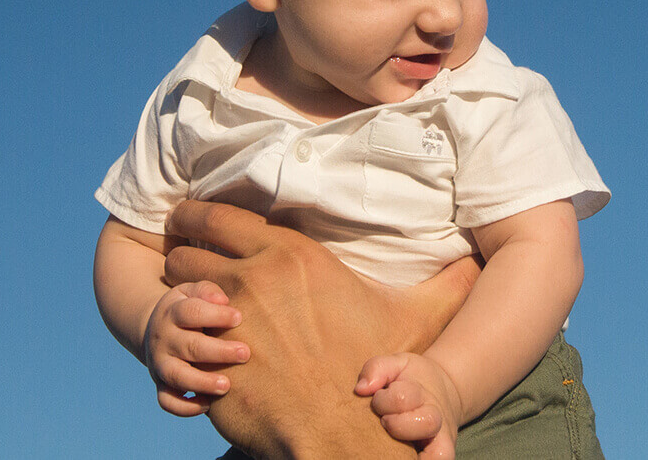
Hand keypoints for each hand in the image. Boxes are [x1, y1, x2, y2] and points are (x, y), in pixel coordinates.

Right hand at [142, 280, 250, 416]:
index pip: (191, 312)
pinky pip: (168, 401)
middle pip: (188, 346)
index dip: (215, 315)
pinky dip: (185, 407)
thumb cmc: (187, 308)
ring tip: (227, 385)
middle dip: (218, 352)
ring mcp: (160, 364)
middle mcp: (164, 340)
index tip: (239, 317)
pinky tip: (209, 405)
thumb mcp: (192, 291)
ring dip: (202, 383)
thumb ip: (207, 291)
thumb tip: (223, 301)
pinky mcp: (160, 385)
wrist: (155, 331)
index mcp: (172, 313)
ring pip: (177, 377)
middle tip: (245, 354)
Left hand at [163, 200, 478, 459]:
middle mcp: (252, 276)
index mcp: (292, 253)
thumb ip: (447, 282)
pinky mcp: (208, 358)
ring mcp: (224, 318)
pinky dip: (172, 332)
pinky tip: (184, 340)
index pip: (216, 213)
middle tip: (187, 264)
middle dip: (182, 255)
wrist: (347, 433)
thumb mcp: (415, 318)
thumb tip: (477, 262)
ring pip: (171, 287)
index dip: (195, 216)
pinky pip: (170, 333)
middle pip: (184, 247)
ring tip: (184, 304)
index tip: (189, 221)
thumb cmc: (377, 369)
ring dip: (173, 293)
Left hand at [356, 353, 462, 459]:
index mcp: (423, 393)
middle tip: (384, 421)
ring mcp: (442, 440)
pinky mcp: (441, 455)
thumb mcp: (397, 364)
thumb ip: (377, 368)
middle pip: (426, 422)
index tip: (377, 397)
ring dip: (411, 454)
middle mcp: (437, 418)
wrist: (444, 391)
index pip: (402, 398)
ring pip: (439, 454)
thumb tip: (361, 389)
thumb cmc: (413, 379)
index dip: (383, 400)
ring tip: (392, 447)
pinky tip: (404, 458)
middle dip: (397, 424)